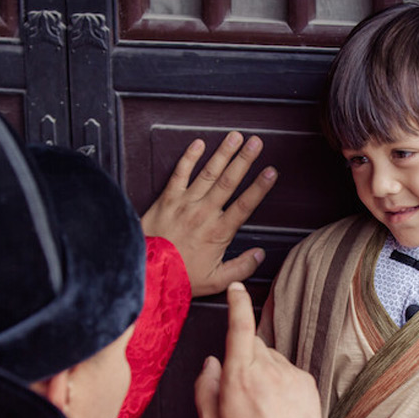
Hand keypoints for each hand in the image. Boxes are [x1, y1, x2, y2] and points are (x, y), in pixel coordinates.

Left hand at [141, 132, 276, 296]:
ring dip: (223, 153)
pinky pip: (179, 174)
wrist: (146, 273)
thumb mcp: (216, 281)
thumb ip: (241, 267)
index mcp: (218, 232)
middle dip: (244, 159)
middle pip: (229, 182)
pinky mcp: (167, 199)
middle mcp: (204, 214)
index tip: (271, 171)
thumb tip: (260, 254)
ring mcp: (185, 204)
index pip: (245, 205)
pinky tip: (198, 143)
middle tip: (257, 142)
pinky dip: (188, 157)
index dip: (260, 187)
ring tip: (236, 137)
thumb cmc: (180, 277)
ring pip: (208, 173)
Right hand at [194, 282, 322, 417]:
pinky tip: (279, 408)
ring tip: (263, 406)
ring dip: (266, 373)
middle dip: (248, 358)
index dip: (237, 302)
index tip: (236, 288)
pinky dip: (283, 383)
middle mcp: (267, 368)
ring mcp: (290, 374)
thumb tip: (212, 362)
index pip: (240, 325)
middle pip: (255, 346)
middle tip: (243, 389)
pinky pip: (291, 373)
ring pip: (274, 360)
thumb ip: (204, 384)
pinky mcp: (308, 383)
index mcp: (239, 372)